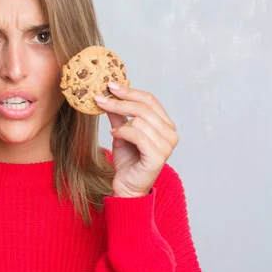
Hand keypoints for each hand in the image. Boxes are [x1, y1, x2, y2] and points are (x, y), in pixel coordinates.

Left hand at [94, 82, 178, 197]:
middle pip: (144, 107)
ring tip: (113, 132)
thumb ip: (118, 115)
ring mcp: (167, 145)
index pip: (149, 99)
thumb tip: (108, 94)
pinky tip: (115, 136)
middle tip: (100, 99)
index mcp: (165, 124)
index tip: (109, 85)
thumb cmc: (127, 161)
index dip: (129, 91)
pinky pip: (137, 134)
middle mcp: (170, 133)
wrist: (127, 187)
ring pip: (140, 120)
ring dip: (120, 123)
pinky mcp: (158, 156)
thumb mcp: (121, 132)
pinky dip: (122, 133)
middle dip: (119, 102)